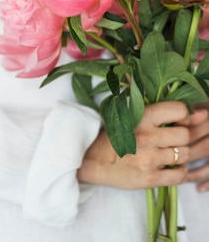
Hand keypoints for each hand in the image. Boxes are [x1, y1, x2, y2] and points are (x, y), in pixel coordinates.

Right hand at [77, 101, 205, 189]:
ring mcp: (148, 159)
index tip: (175, 122)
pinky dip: (178, 172)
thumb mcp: (132, 118)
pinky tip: (167, 167)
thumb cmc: (112, 138)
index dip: (183, 117)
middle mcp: (146, 137)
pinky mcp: (149, 178)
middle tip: (168, 142)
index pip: (179, 110)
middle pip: (185, 135)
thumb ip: (165, 114)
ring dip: (180, 155)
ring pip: (185, 154)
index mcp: (140, 118)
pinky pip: (180, 175)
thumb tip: (203, 114)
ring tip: (166, 155)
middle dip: (180, 139)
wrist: (91, 162)